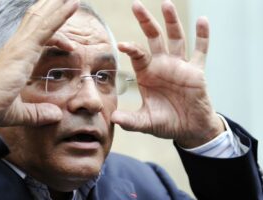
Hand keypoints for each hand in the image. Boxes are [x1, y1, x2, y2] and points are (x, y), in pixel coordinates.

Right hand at [0, 0, 79, 126]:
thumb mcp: (20, 112)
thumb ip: (38, 113)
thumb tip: (56, 116)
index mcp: (16, 58)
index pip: (38, 38)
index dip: (56, 36)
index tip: (70, 47)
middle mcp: (17, 47)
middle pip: (37, 20)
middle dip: (51, 9)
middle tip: (65, 0)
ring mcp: (20, 45)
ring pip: (42, 19)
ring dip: (57, 6)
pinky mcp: (24, 48)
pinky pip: (46, 27)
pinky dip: (60, 14)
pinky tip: (73, 4)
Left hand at [111, 0, 223, 147]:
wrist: (189, 129)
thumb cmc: (165, 123)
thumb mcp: (146, 122)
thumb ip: (131, 120)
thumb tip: (113, 119)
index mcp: (146, 73)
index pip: (137, 55)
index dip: (131, 48)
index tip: (122, 45)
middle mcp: (161, 65)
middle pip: (153, 38)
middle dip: (146, 22)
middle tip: (136, 5)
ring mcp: (179, 65)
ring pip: (176, 38)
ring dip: (171, 22)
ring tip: (166, 4)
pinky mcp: (196, 71)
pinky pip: (201, 51)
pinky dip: (203, 36)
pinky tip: (202, 20)